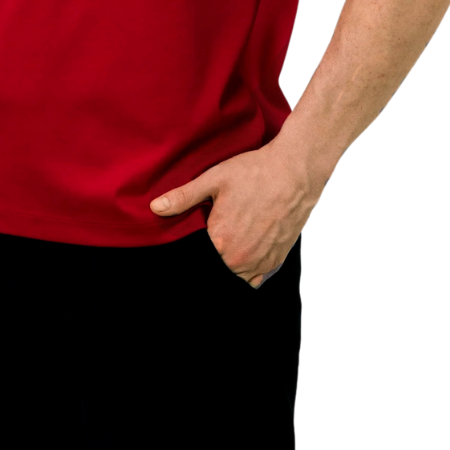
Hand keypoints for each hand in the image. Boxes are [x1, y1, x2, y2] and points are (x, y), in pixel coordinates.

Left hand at [149, 142, 322, 287]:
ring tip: (228, 243)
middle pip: (216, 269)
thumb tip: (154, 208)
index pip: (197, 259)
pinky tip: (244, 250)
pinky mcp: (276, 260)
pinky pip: (256, 277)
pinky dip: (248, 270)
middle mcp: (239, 259)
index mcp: (220, 241)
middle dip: (210, 259)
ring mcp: (260, 262)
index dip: (193, 251)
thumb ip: (183, 197)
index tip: (194, 240)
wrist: (294, 172)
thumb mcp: (214, 179)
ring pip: (235, 276)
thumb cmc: (254, 172)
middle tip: (213, 237)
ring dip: (228, 266)